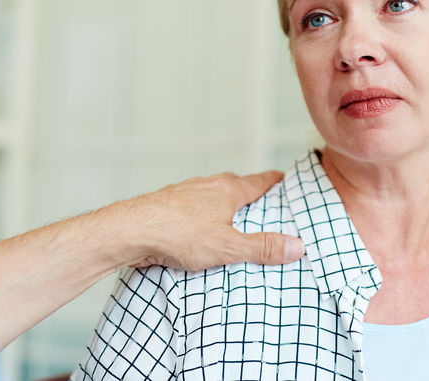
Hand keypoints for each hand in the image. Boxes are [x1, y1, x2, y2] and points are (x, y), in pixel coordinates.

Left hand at [117, 170, 304, 269]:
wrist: (130, 230)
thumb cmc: (178, 234)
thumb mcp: (228, 247)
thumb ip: (262, 247)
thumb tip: (298, 246)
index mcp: (228, 190)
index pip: (260, 180)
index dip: (275, 180)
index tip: (286, 179)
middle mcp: (207, 185)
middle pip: (235, 184)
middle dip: (250, 193)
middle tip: (263, 204)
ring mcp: (185, 192)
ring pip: (211, 193)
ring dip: (222, 203)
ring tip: (230, 218)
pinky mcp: (166, 204)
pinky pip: (191, 205)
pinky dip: (200, 213)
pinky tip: (196, 228)